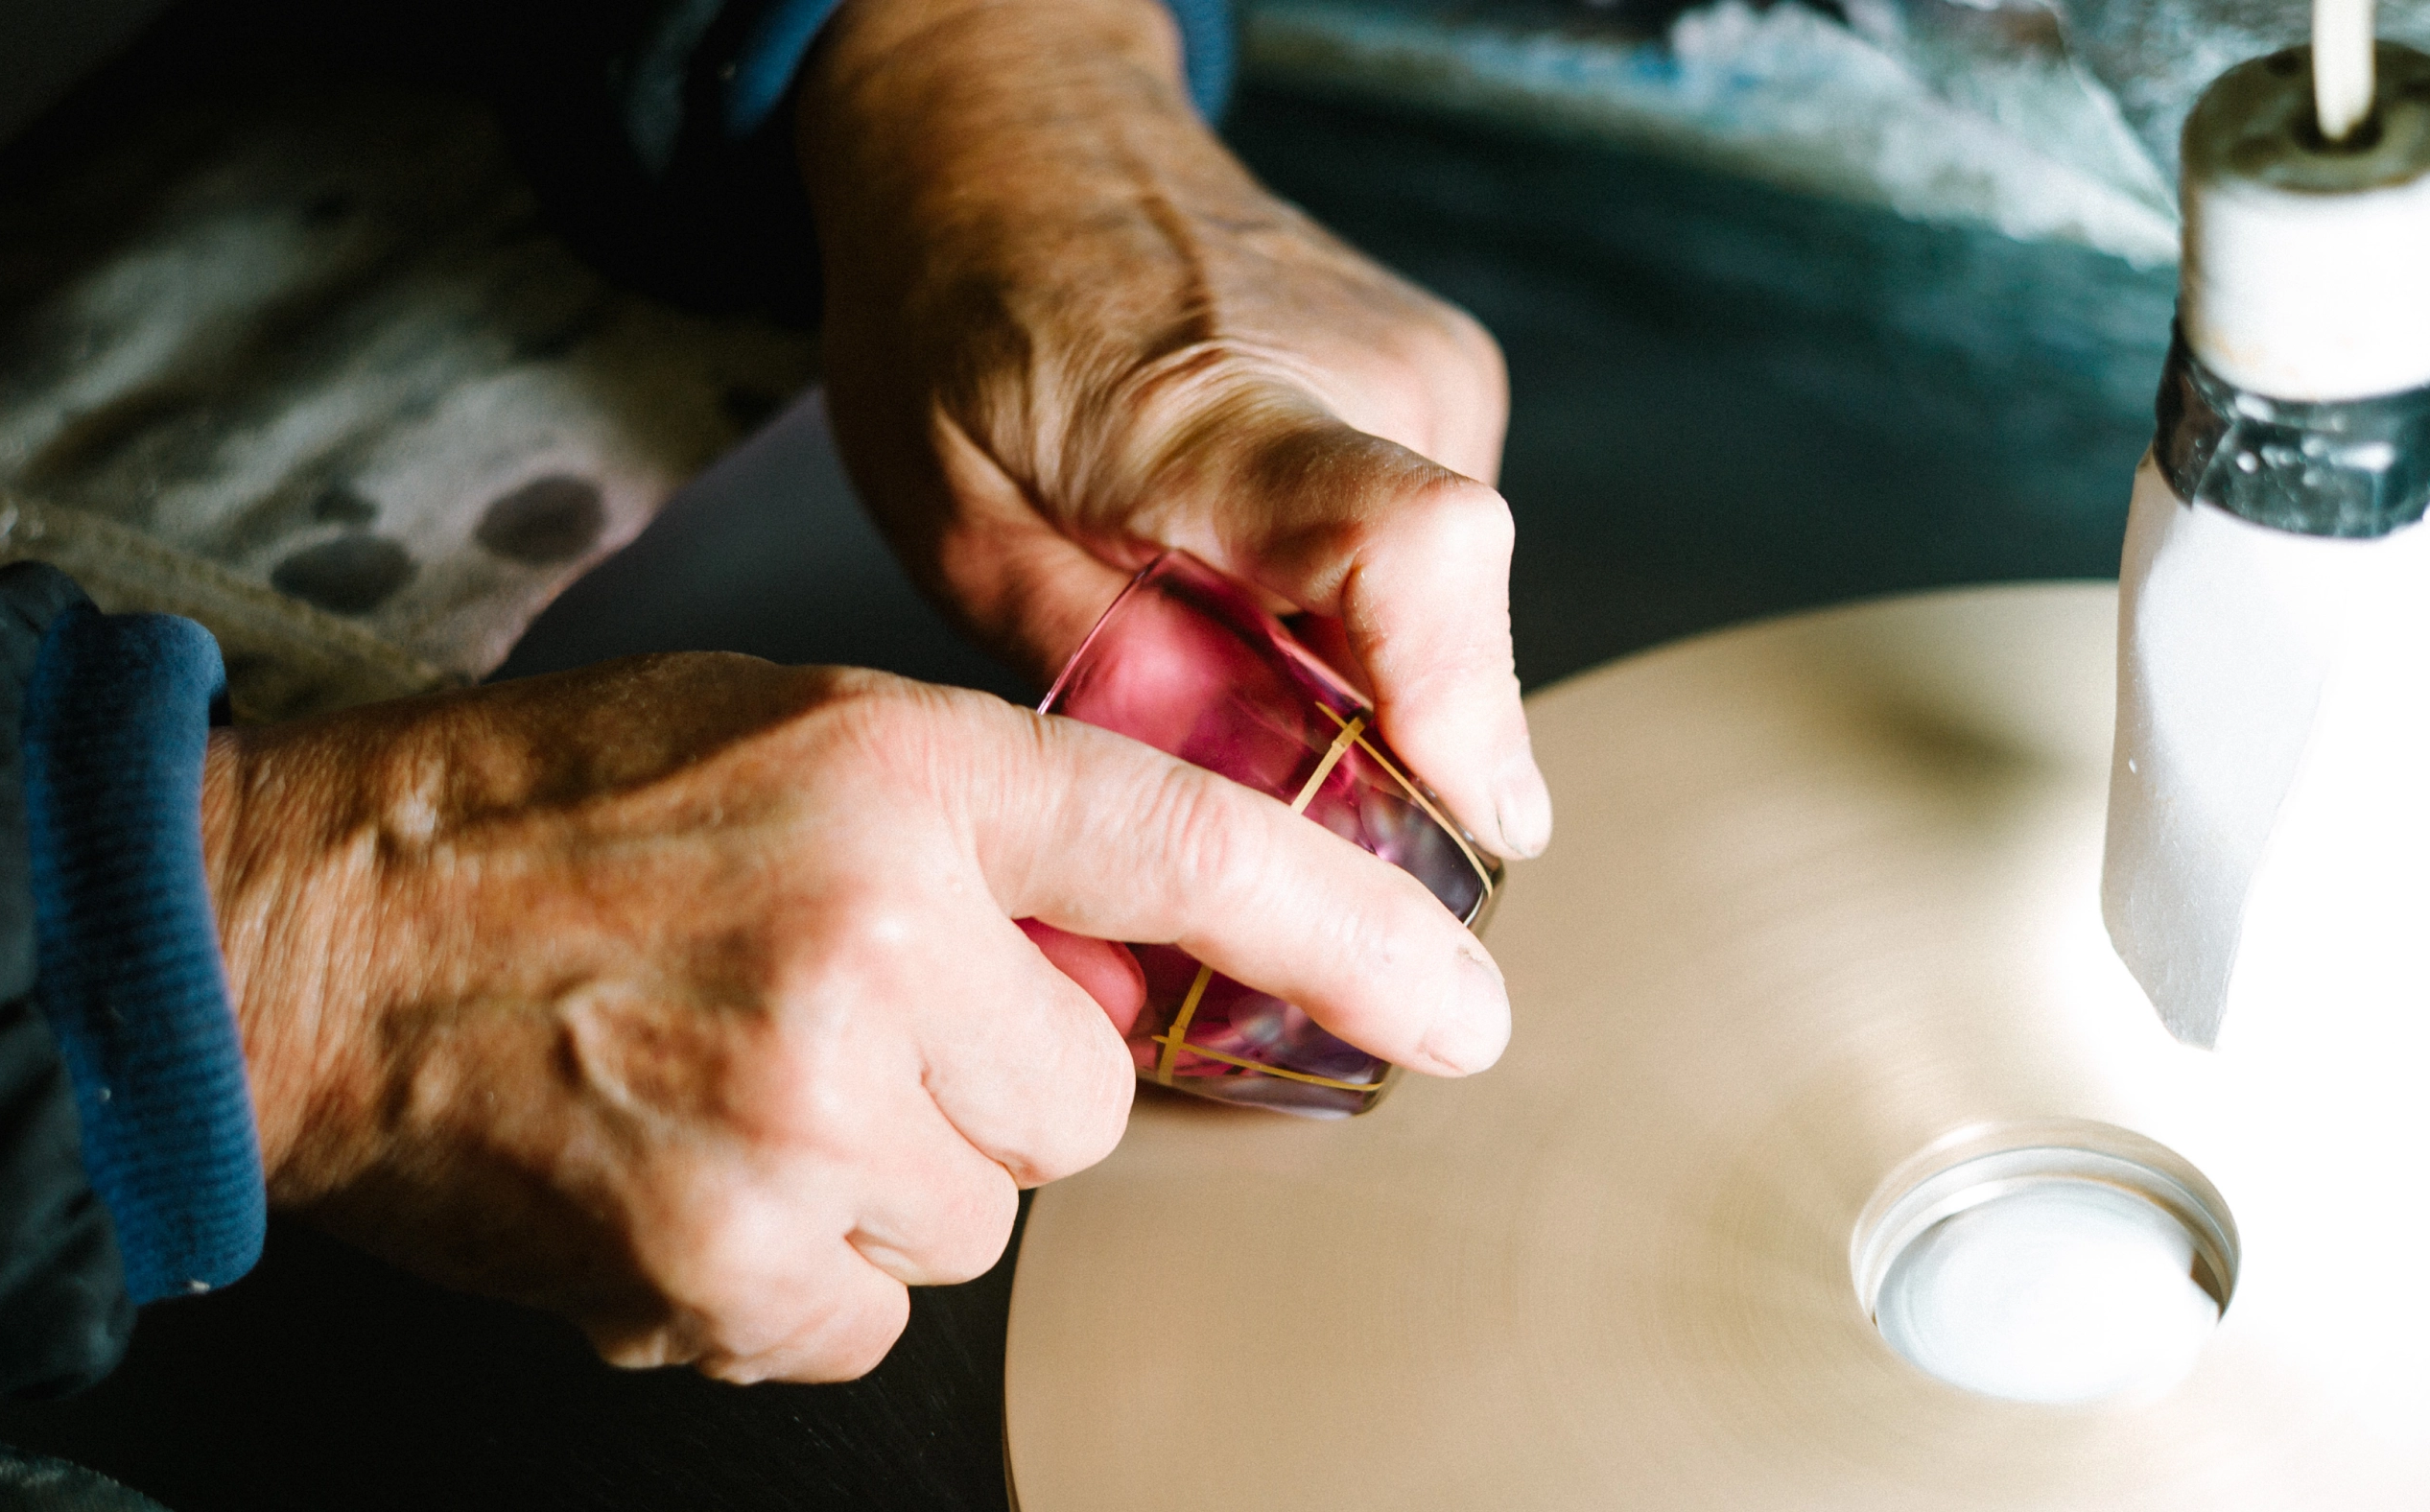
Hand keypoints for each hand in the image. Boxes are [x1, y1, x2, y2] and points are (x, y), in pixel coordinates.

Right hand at [201, 656, 1508, 1381]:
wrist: (313, 937)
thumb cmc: (550, 814)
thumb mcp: (795, 736)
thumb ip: (981, 834)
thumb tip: (1113, 976)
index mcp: (897, 780)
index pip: (1186, 852)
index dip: (1349, 938)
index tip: (1464, 1015)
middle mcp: (869, 947)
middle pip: (1078, 1103)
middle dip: (989, 1079)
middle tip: (840, 1017)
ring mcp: (796, 1124)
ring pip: (977, 1217)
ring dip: (891, 1175)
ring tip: (735, 1085)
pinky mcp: (720, 1270)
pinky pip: (869, 1315)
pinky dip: (803, 1270)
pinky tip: (697, 1174)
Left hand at [799, 0, 1549, 859]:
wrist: (1013, 135)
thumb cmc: (961, 319)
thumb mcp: (962, 532)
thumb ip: (1117, 673)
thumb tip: (1257, 810)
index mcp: (1208, 412)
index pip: (1407, 549)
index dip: (1459, 709)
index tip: (1471, 828)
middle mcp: (1363, 376)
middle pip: (1441, 635)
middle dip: (1358, 750)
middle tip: (1210, 739)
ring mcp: (1426, 367)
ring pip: (1437, 610)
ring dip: (1340, 667)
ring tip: (1199, 608)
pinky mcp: (1450, 376)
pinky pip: (1426, 556)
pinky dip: (1347, 602)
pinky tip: (1242, 557)